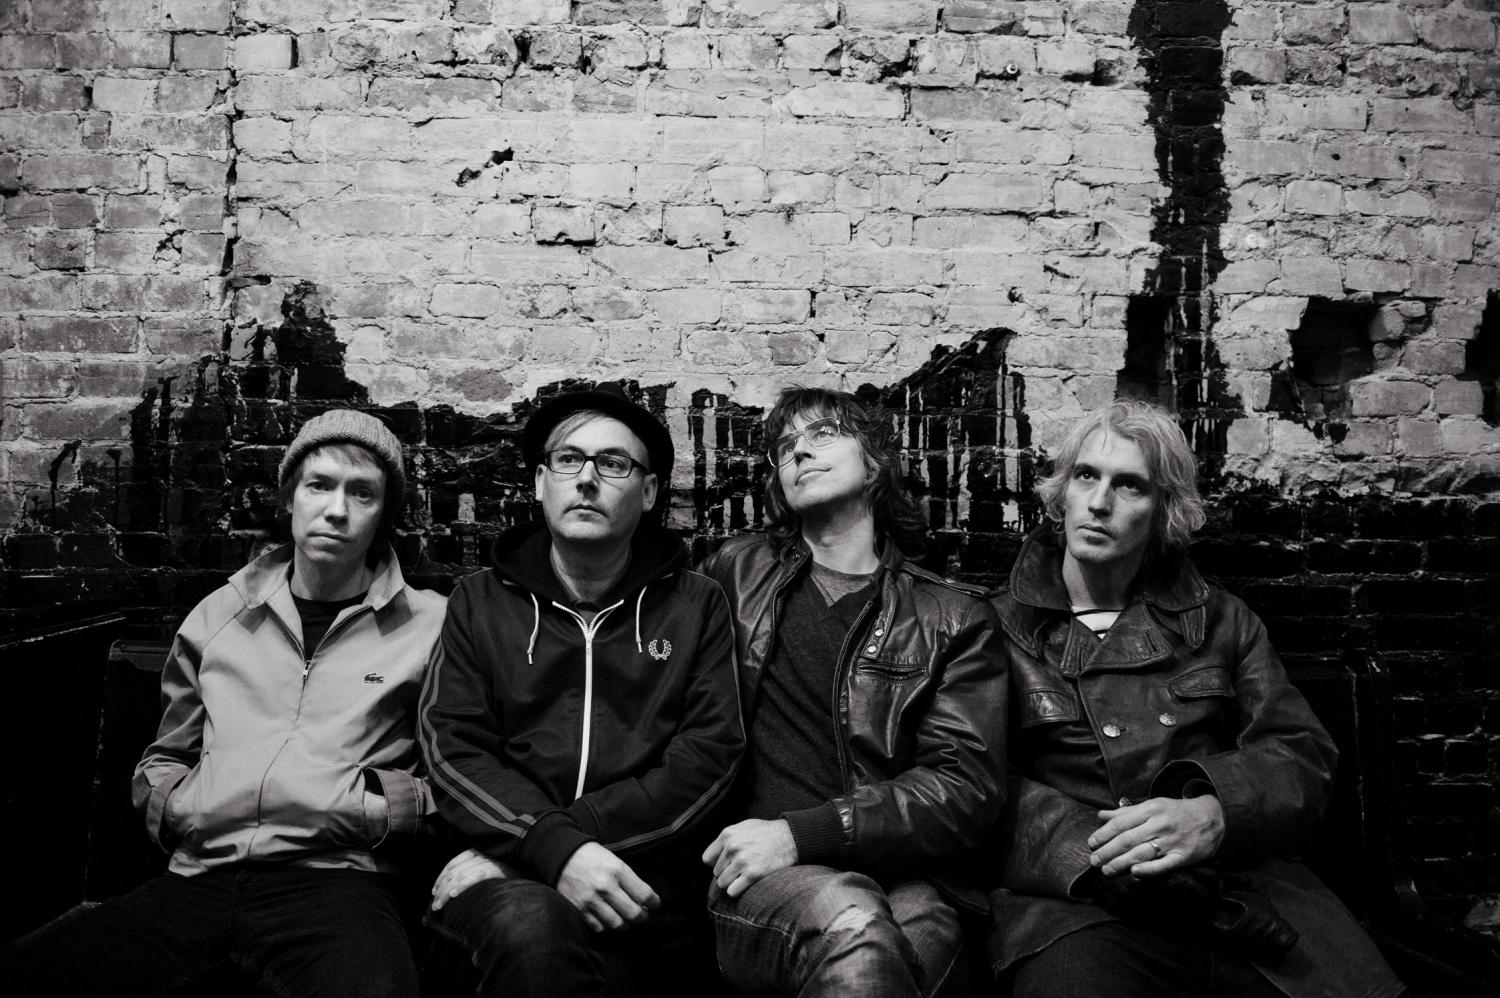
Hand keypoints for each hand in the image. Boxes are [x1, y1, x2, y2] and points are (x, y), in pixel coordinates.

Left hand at [430, 849, 505, 910]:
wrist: (530, 872)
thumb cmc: (509, 876)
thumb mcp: (489, 868)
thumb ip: (473, 871)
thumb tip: (452, 886)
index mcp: (478, 851)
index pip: (453, 863)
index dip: (441, 878)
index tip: (434, 892)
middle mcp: (482, 854)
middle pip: (454, 871)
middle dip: (441, 888)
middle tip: (435, 905)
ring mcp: (490, 861)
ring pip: (460, 875)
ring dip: (447, 892)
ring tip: (440, 905)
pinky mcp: (497, 870)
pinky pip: (475, 877)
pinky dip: (462, 886)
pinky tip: (454, 895)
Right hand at [556, 842, 659, 932]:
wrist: (562, 855)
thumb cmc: (592, 857)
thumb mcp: (615, 861)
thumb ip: (629, 880)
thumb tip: (645, 901)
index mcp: (618, 871)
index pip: (645, 895)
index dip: (654, 904)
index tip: (655, 905)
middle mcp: (606, 887)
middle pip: (634, 914)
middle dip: (643, 917)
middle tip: (643, 915)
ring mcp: (591, 900)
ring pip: (618, 924)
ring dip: (626, 924)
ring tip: (626, 918)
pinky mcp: (579, 910)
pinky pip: (600, 928)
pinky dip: (607, 927)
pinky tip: (609, 919)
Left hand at [701, 818, 796, 897]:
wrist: (792, 837)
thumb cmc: (768, 832)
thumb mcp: (745, 826)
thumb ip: (728, 837)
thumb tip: (714, 854)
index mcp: (727, 835)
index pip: (707, 859)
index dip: (716, 864)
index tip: (726, 865)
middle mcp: (732, 847)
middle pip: (716, 872)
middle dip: (727, 873)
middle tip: (741, 869)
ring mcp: (742, 861)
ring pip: (722, 883)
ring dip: (732, 883)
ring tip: (743, 877)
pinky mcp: (753, 874)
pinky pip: (732, 891)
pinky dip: (737, 891)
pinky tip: (746, 884)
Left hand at [1088, 795, 1224, 876]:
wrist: (1212, 817)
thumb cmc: (1176, 812)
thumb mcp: (1152, 805)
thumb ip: (1126, 812)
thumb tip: (1101, 815)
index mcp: (1150, 810)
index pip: (1121, 823)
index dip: (1104, 834)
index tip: (1091, 844)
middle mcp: (1159, 824)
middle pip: (1128, 839)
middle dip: (1108, 851)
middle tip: (1094, 861)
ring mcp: (1172, 840)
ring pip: (1142, 852)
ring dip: (1122, 862)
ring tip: (1107, 870)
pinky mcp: (1184, 855)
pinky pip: (1165, 864)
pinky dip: (1150, 868)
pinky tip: (1135, 872)